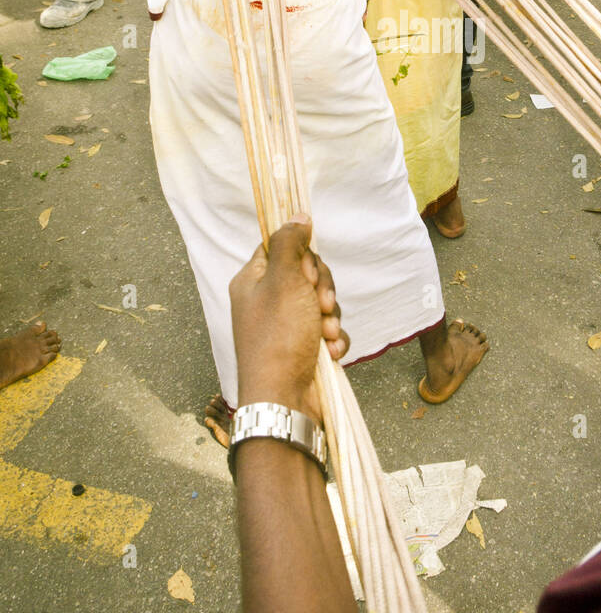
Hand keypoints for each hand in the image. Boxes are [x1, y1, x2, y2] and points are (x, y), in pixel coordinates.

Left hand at [231, 217, 348, 420]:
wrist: (284, 398)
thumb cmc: (278, 336)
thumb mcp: (283, 279)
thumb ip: (291, 243)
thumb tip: (298, 214)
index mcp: (253, 281)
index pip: (281, 248)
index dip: (302, 256)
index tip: (306, 270)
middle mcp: (268, 301)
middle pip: (307, 274)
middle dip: (322, 289)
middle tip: (320, 305)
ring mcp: (287, 326)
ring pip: (322, 303)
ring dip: (332, 317)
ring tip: (326, 334)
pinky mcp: (305, 348)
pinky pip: (329, 330)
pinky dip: (335, 339)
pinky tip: (331, 351)